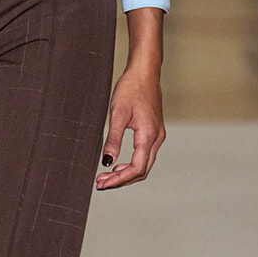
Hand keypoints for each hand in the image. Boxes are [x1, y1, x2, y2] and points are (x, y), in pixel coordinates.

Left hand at [96, 63, 165, 190]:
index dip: (119, 180)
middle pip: (141, 171)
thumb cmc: (131, 89)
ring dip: (125, 173)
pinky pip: (144, 156)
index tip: (102, 183)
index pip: (136, 168)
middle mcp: (156, 139)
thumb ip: (113, 139)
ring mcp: (157, 136)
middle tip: (100, 183)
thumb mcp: (117, 113)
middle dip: (121, 180)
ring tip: (105, 176)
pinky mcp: (154, 132)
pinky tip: (117, 164)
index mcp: (148, 136)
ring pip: (144, 165)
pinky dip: (131, 164)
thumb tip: (107, 162)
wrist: (145, 72)